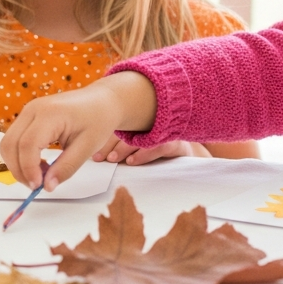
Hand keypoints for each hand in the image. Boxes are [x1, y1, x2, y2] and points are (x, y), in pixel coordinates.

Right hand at [0, 71, 158, 190]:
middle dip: (19, 170)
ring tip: (40, 175)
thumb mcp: (87, 147)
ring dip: (18, 164)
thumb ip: (66, 168)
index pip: (27, 144)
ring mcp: (27, 111)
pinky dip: (20, 156)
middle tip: (38, 185)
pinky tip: (39, 164)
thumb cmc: (98, 120)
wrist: (101, 101)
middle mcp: (33, 109)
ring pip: (7, 143)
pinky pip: (14, 139)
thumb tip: (47, 187)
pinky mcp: (27, 116)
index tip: (39, 186)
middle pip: (10, 144)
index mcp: (50, 114)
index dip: (28, 169)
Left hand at [90, 135, 208, 164]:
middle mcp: (152, 124)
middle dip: (110, 144)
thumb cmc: (159, 153)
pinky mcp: (176, 142)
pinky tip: (132, 161)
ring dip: (123, 149)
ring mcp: (164, 132)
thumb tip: (97, 157)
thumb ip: (121, 148)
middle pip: (127, 130)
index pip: (119, 127)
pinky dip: (144, 154)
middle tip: (100, 158)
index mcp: (141, 122)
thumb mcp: (139, 148)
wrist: (188, 158)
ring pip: (140, 137)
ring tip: (112, 159)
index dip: (104, 139)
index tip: (94, 155)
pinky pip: (158, 146)